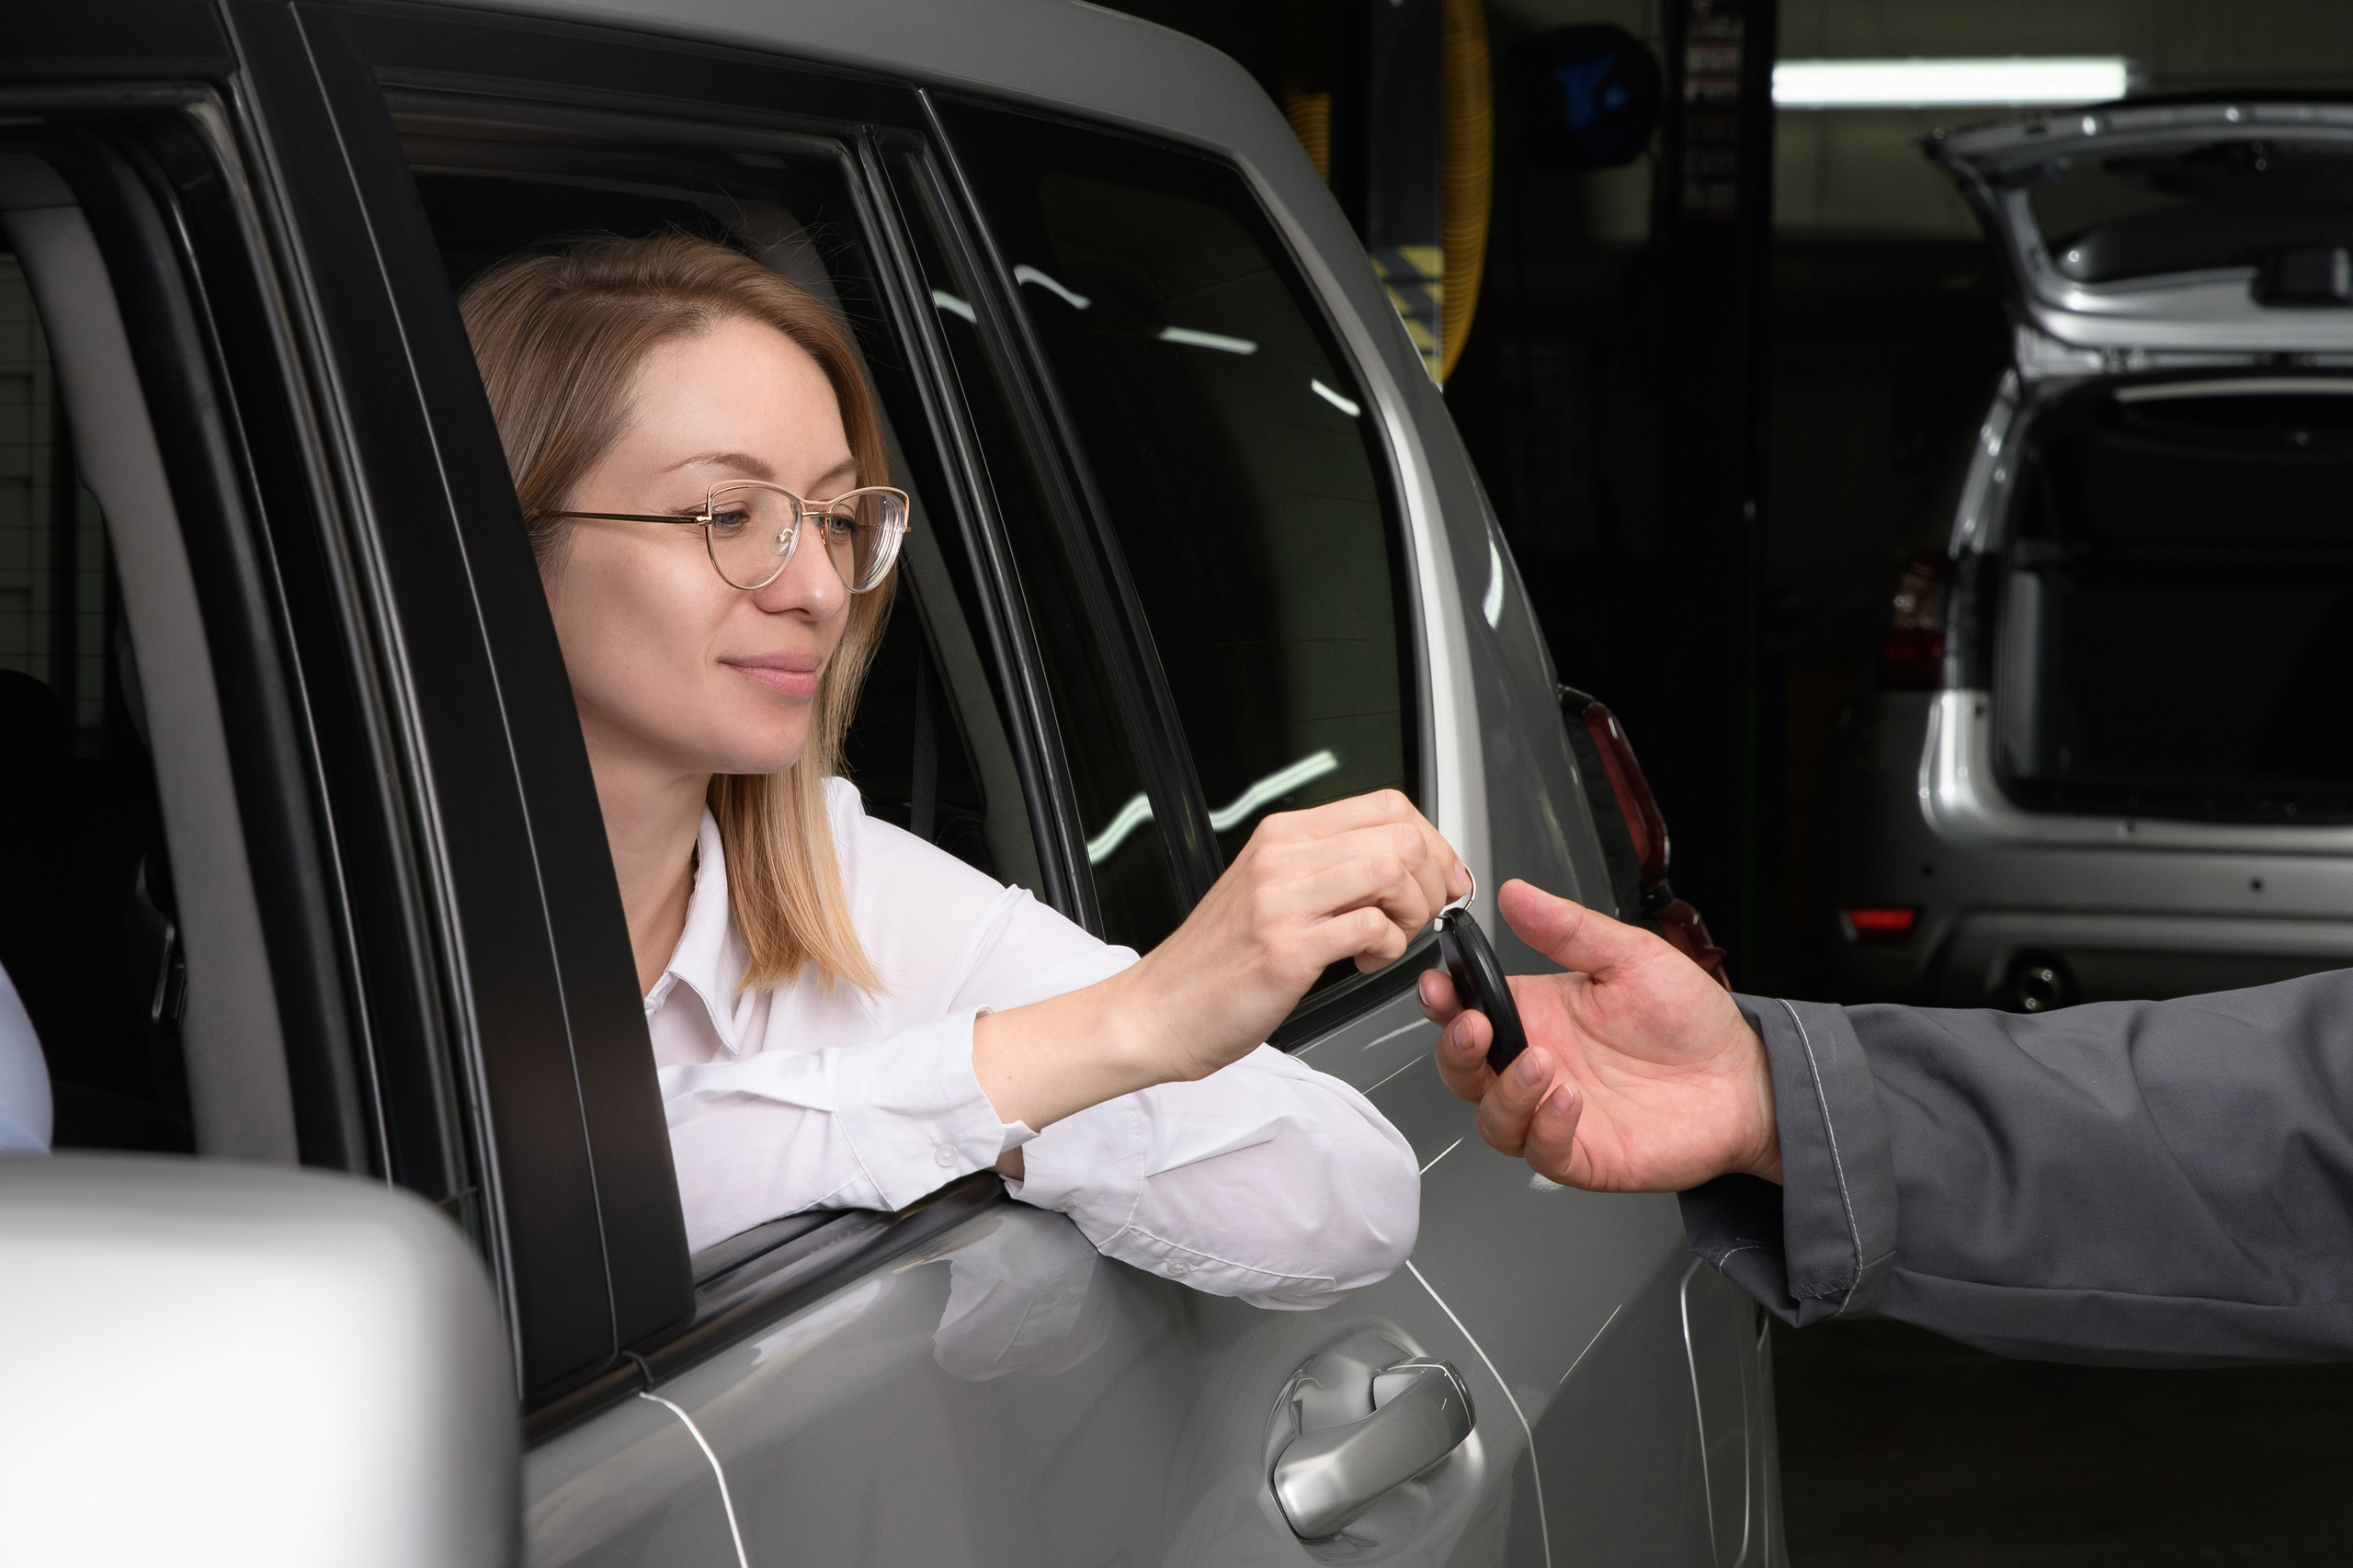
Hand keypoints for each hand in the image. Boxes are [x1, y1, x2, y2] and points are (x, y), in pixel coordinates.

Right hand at [1122, 790, 1467, 1080]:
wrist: (1158, 1010)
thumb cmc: (1214, 962)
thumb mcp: (1268, 891)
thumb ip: (1325, 869)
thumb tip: (1398, 865)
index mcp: (1282, 836)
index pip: (1387, 805)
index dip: (1432, 841)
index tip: (1438, 877)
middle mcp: (1282, 857)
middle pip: (1401, 835)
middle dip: (1431, 880)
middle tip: (1416, 916)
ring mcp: (1282, 900)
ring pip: (1392, 871)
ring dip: (1411, 912)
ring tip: (1387, 939)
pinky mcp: (1286, 948)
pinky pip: (1370, 926)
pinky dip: (1387, 948)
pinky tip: (1364, 962)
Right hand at [1421, 880, 1779, 1189]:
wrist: (1746, 1078)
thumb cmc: (1691, 1021)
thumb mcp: (1631, 956)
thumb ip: (1569, 929)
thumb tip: (1518, 894)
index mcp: (1539, 1014)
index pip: (1468, 1008)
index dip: (1442, 1001)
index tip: (1438, 986)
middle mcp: (1539, 1064)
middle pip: (1462, 1069)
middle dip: (1455, 1049)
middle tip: (1477, 1027)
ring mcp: (1555, 1113)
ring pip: (1492, 1117)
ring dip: (1504, 1091)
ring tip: (1541, 1063)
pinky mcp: (1584, 1154)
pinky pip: (1541, 1151)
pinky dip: (1545, 1127)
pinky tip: (1568, 1099)